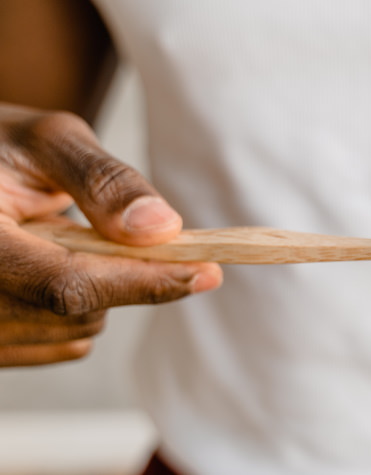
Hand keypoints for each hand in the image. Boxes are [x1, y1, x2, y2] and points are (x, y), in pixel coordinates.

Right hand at [0, 103, 221, 366]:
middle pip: (79, 311)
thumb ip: (103, 181)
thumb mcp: (46, 142)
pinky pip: (62, 344)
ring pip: (77, 332)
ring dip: (96, 290)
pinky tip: (49, 268)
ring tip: (54, 241)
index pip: (66, 284)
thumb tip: (162, 228)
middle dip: (119, 273)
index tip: (207, 271)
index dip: (143, 281)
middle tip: (106, 226)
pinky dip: (77, 309)